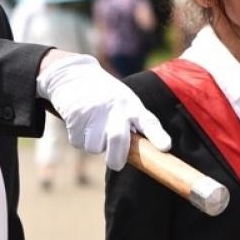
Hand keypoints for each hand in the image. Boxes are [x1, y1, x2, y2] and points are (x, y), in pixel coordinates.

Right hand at [37, 52, 170, 170]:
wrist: (74, 75)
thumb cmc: (106, 95)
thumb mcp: (125, 102)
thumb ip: (134, 123)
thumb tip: (141, 154)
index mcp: (132, 106)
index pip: (148, 122)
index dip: (157, 136)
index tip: (165, 148)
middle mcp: (115, 108)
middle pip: (117, 139)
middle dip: (116, 158)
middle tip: (116, 164)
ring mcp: (94, 111)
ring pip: (95, 147)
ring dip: (94, 146)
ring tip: (94, 131)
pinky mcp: (75, 116)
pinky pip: (78, 142)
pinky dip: (79, 139)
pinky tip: (81, 124)